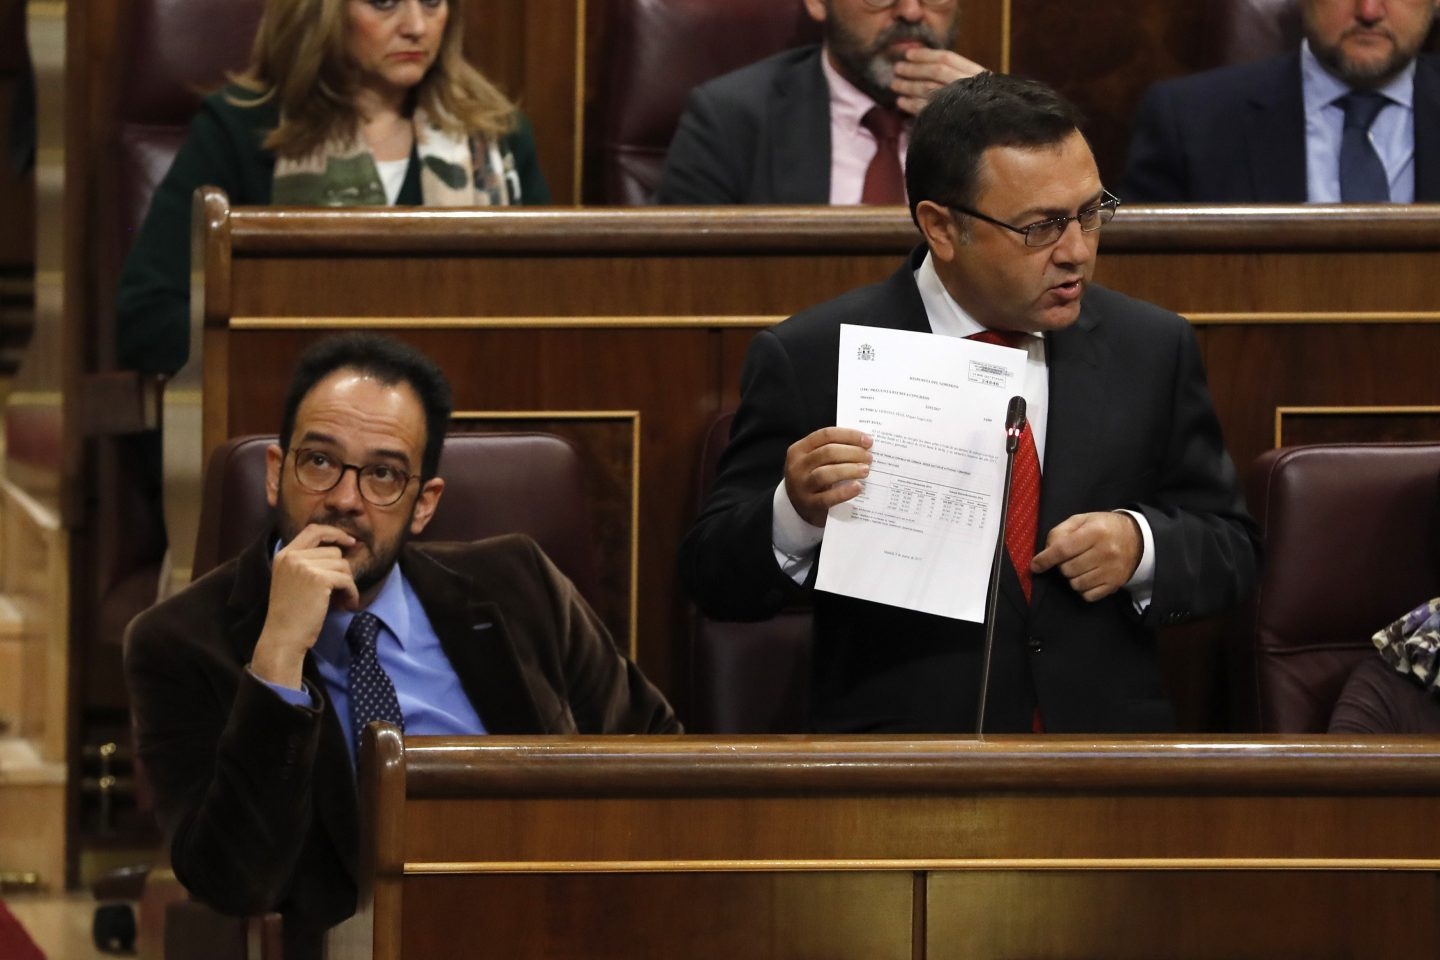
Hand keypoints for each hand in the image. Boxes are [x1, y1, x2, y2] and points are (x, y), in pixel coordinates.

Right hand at [251, 524, 358, 688]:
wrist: (283, 637)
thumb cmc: (292, 614)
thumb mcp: (293, 580)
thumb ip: (309, 563)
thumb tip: (344, 550)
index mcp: (284, 554)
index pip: (313, 529)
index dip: (335, 532)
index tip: (350, 542)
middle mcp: (292, 557)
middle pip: (334, 551)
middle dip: (342, 571)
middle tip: (341, 591)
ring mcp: (304, 566)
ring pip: (343, 565)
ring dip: (348, 584)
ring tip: (342, 600)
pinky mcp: (318, 579)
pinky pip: (347, 580)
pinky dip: (352, 594)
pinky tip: (347, 605)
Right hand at [783, 427, 872, 526]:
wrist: (796, 505)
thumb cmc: (812, 477)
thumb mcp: (814, 460)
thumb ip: (832, 450)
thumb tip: (864, 444)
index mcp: (799, 449)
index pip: (826, 435)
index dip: (849, 435)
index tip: (868, 440)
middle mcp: (798, 466)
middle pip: (828, 452)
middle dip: (853, 452)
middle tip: (869, 457)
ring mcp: (801, 486)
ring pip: (826, 473)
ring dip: (850, 469)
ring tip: (866, 470)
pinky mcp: (809, 504)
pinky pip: (828, 497)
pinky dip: (845, 491)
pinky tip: (858, 487)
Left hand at [892, 48, 986, 115]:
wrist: (996, 134)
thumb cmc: (984, 110)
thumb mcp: (978, 87)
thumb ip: (957, 76)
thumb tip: (926, 67)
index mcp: (976, 73)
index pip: (947, 58)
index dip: (925, 55)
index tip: (908, 54)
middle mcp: (968, 85)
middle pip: (935, 71)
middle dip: (913, 69)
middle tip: (897, 68)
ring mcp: (960, 102)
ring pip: (928, 88)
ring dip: (908, 86)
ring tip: (894, 84)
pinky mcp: (950, 119)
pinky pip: (926, 109)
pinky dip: (911, 104)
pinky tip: (901, 102)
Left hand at [1031, 512, 1141, 602]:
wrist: (1136, 538)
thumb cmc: (1102, 528)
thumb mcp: (1081, 520)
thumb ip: (1061, 532)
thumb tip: (1046, 552)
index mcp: (1095, 532)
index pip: (1063, 549)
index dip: (1045, 559)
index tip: (1035, 566)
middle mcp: (1105, 552)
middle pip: (1067, 569)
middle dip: (1062, 565)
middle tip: (1070, 558)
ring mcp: (1112, 570)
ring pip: (1076, 584)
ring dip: (1072, 577)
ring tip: (1080, 566)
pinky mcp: (1115, 584)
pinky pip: (1088, 595)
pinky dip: (1083, 588)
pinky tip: (1088, 576)